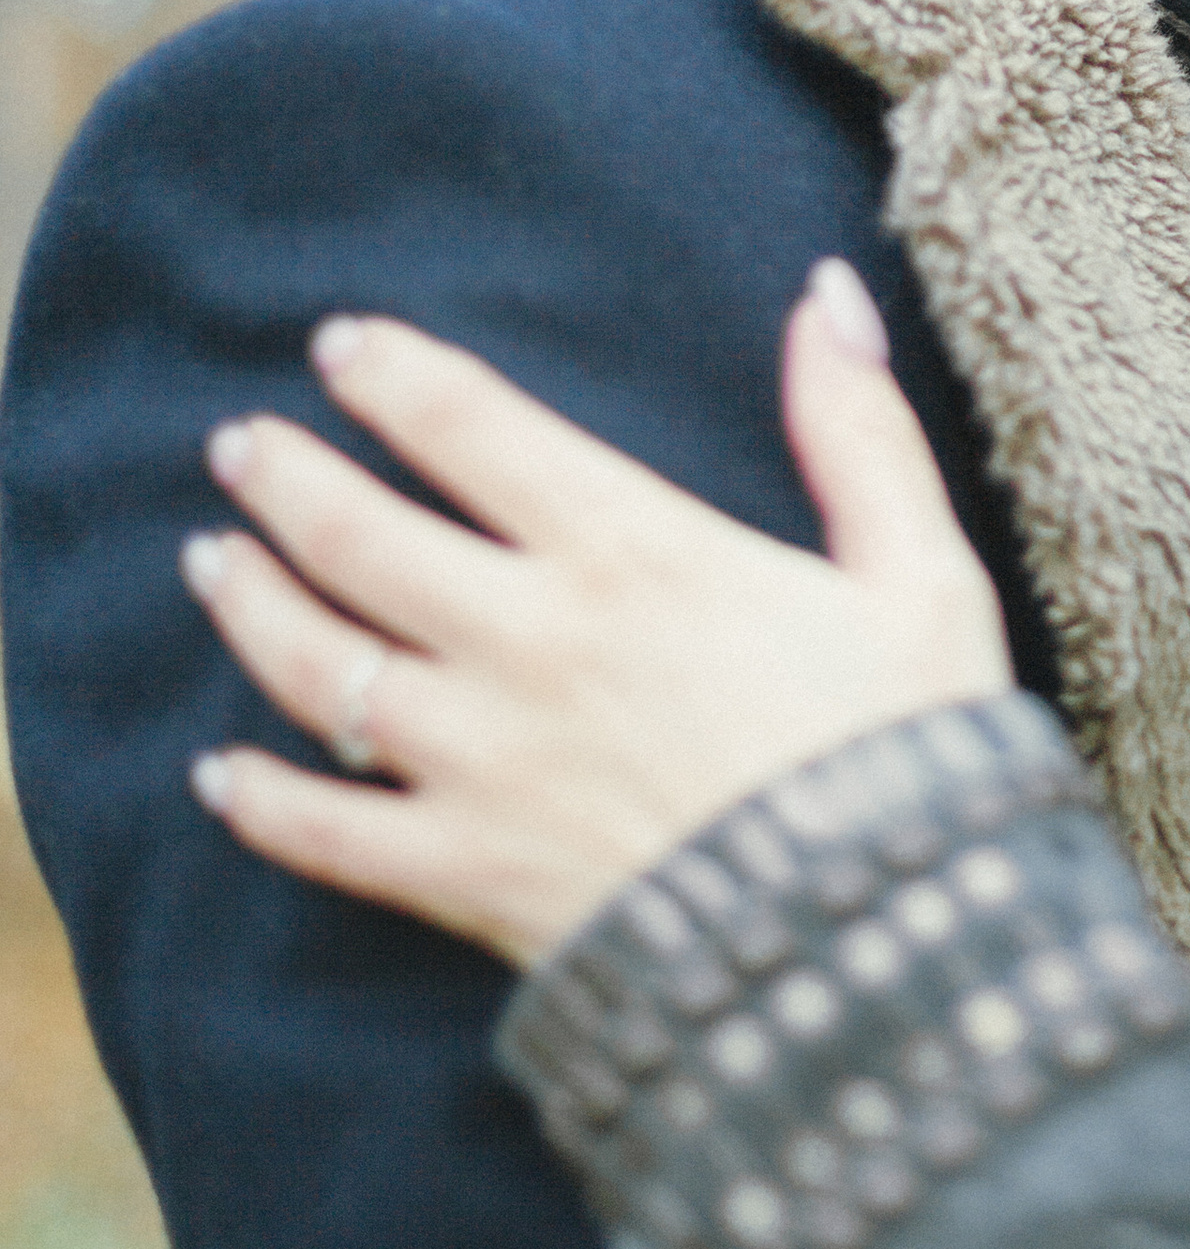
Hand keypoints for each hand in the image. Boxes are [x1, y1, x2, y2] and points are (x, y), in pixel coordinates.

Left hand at [184, 262, 1012, 967]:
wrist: (874, 954)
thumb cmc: (906, 754)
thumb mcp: (918, 571)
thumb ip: (858, 428)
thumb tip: (827, 293)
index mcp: (633, 551)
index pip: (471, 427)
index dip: (393, 375)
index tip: (341, 346)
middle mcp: (530, 640)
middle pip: (360, 534)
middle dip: (285, 477)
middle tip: (240, 444)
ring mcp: (482, 761)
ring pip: (318, 664)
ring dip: (251, 604)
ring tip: (213, 561)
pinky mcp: (466, 874)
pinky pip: (326, 834)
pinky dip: (259, 803)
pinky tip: (217, 774)